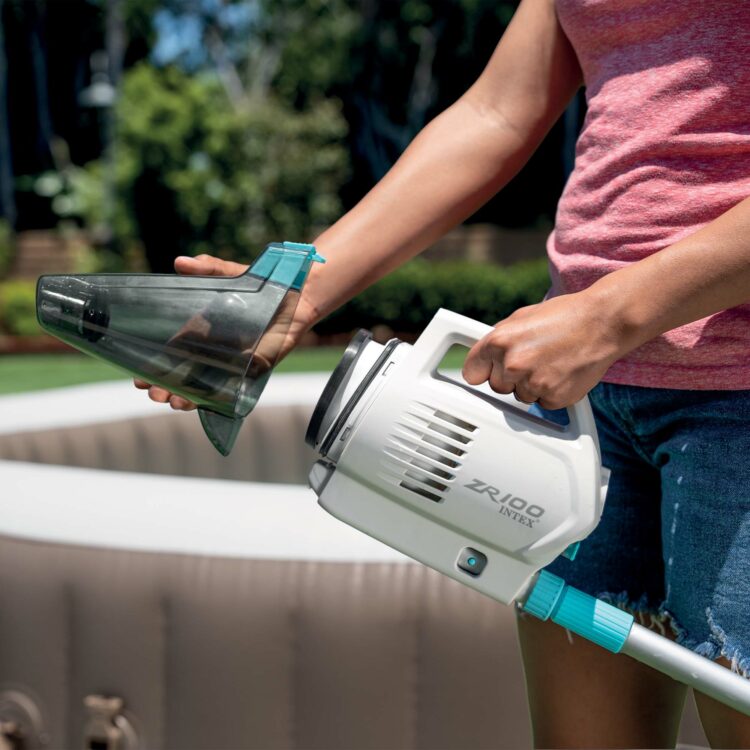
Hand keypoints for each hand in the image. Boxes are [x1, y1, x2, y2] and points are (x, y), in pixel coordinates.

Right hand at [134, 254, 316, 409]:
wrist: (297, 297)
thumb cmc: (262, 286)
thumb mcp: (231, 275)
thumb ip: (209, 268)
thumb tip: (181, 263)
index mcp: (200, 331)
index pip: (168, 354)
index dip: (152, 368)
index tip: (138, 378)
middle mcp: (212, 351)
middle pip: (180, 376)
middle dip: (164, 387)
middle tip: (153, 394)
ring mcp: (231, 363)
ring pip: (201, 388)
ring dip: (185, 397)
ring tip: (174, 401)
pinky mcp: (251, 371)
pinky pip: (231, 391)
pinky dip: (215, 401)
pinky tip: (201, 405)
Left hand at [462, 290, 623, 408]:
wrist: (603, 323)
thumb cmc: (565, 316)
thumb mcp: (521, 318)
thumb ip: (499, 339)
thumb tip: (484, 355)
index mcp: (498, 342)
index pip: (471, 372)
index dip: (482, 371)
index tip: (486, 373)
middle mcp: (512, 364)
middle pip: (497, 387)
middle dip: (510, 377)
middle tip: (533, 359)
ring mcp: (532, 383)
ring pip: (520, 396)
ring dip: (532, 385)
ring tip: (551, 361)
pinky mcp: (553, 398)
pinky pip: (542, 403)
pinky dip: (551, 393)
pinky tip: (562, 372)